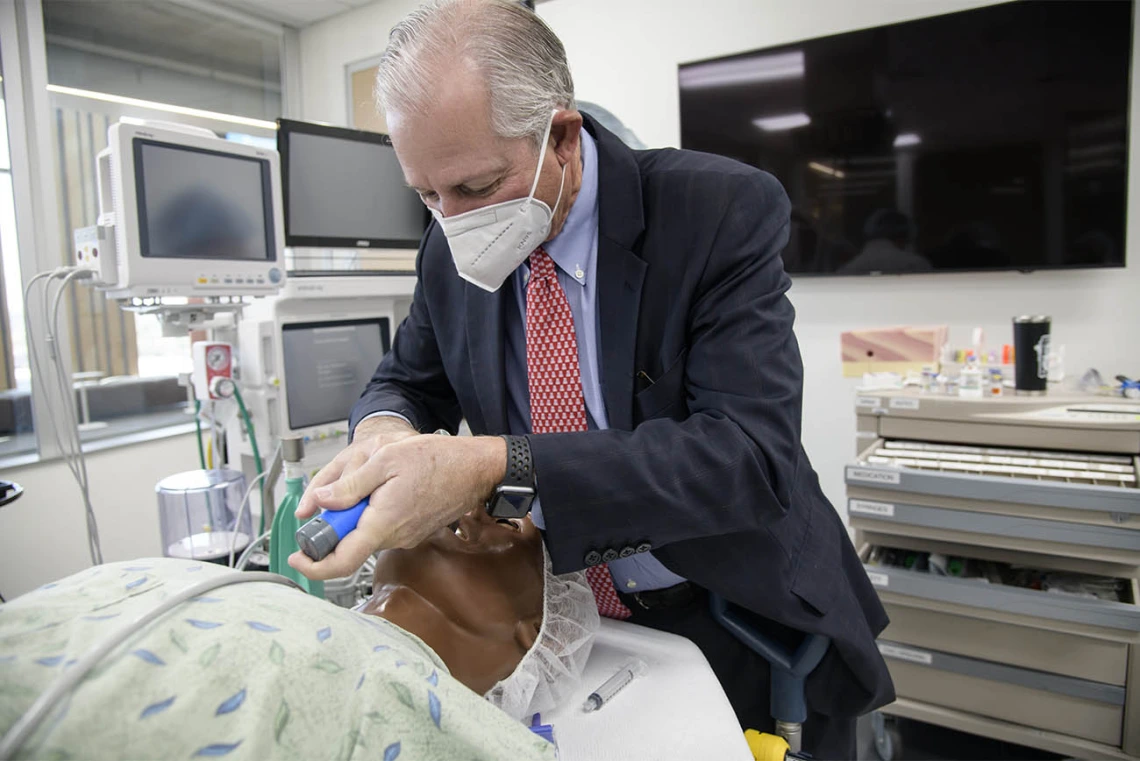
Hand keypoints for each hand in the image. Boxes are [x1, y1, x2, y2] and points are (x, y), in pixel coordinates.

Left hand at [288, 434, 506, 579]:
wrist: (475, 468)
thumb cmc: (437, 460)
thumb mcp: (385, 458)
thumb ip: (350, 483)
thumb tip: (321, 502)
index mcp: (382, 522)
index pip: (341, 561)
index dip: (313, 565)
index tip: (297, 555)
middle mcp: (393, 537)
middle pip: (349, 543)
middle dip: (336, 522)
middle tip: (339, 492)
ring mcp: (404, 537)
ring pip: (365, 533)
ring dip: (356, 513)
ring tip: (372, 480)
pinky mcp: (411, 532)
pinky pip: (381, 527)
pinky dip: (373, 512)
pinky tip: (387, 487)